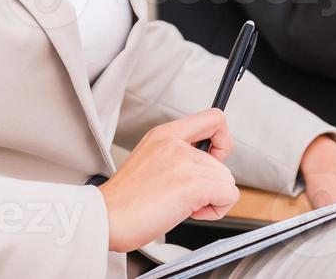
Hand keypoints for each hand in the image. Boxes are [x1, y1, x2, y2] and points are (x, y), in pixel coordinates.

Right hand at [98, 109, 238, 252]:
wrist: (106, 217)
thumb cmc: (124, 200)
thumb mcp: (149, 160)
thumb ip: (177, 155)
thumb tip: (205, 167)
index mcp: (164, 134)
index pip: (214, 117)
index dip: (222, 140)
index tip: (214, 158)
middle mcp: (176, 143)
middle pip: (223, 163)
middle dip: (210, 186)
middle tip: (184, 197)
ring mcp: (185, 162)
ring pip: (227, 182)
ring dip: (211, 200)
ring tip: (182, 206)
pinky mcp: (193, 185)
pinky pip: (229, 196)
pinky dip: (217, 210)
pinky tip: (191, 213)